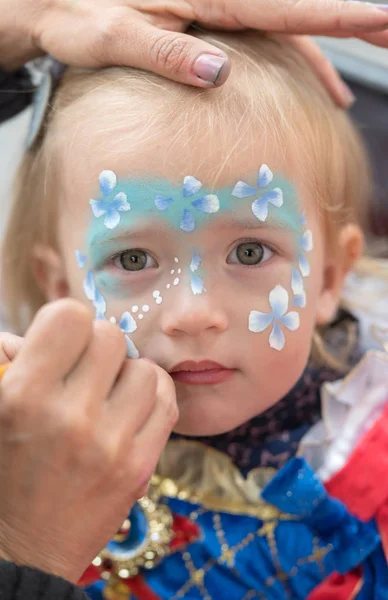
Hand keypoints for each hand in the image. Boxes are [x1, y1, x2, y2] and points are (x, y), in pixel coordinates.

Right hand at [0, 299, 176, 582]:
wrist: (20, 551)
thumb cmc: (1, 473)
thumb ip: (10, 365)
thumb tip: (26, 332)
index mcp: (23, 396)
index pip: (70, 317)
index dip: (66, 322)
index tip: (62, 341)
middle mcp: (71, 417)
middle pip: (111, 337)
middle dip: (96, 347)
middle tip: (85, 370)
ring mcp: (111, 444)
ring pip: (145, 368)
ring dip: (126, 374)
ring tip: (108, 393)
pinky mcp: (139, 468)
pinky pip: (167, 403)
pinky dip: (152, 396)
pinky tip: (132, 406)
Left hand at [2, 1, 387, 107]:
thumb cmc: (78, 14)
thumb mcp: (114, 37)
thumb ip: (166, 54)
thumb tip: (220, 73)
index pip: (284, 7)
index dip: (336, 15)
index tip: (380, 20)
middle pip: (297, 10)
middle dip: (349, 24)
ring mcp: (217, 6)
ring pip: (284, 29)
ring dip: (323, 55)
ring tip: (350, 89)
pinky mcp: (210, 18)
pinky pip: (263, 40)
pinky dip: (291, 61)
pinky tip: (308, 82)